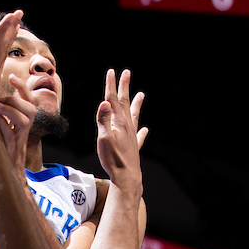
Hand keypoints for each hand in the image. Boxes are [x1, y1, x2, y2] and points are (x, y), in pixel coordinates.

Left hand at [0, 74, 35, 175]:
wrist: (4, 171)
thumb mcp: (0, 126)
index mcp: (21, 120)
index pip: (28, 100)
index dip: (21, 87)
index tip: (10, 76)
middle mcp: (24, 128)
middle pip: (30, 108)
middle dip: (14, 100)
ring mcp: (20, 138)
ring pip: (25, 119)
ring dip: (9, 110)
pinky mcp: (14, 147)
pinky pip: (12, 132)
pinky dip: (3, 123)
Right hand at [95, 68, 146, 191]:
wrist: (127, 177)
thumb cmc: (113, 159)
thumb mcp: (103, 138)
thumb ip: (103, 120)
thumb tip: (104, 102)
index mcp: (118, 122)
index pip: (112, 99)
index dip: (111, 84)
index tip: (112, 71)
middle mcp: (127, 126)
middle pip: (124, 102)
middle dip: (124, 87)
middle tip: (126, 72)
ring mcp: (132, 136)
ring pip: (134, 115)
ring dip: (136, 104)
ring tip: (141, 94)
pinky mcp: (134, 147)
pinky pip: (139, 136)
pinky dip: (142, 131)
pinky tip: (145, 130)